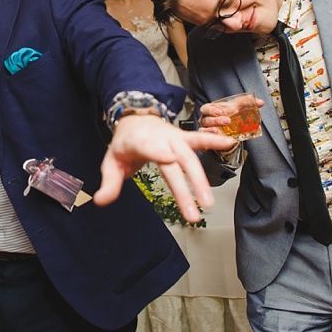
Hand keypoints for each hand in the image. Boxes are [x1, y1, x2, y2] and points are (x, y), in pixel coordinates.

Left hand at [94, 114, 235, 221]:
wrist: (134, 118)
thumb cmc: (124, 144)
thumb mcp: (111, 163)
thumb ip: (109, 184)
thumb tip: (101, 202)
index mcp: (139, 142)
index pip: (148, 147)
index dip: (157, 151)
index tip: (168, 159)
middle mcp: (159, 139)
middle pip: (174, 163)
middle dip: (185, 187)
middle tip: (194, 212)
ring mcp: (173, 138)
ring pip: (190, 157)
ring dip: (200, 179)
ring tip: (208, 202)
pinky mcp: (183, 138)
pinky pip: (200, 139)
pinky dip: (214, 140)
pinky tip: (230, 143)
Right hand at [198, 96, 264, 135]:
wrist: (232, 132)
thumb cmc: (232, 117)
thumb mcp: (239, 108)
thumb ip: (248, 103)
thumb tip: (260, 102)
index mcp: (211, 110)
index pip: (206, 108)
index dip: (213, 109)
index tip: (223, 111)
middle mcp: (207, 120)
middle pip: (205, 119)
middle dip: (216, 119)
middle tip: (227, 120)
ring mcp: (208, 130)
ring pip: (205, 129)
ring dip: (215, 128)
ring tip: (223, 128)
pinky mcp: (210, 140)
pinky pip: (207, 139)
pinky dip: (211, 137)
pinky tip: (218, 135)